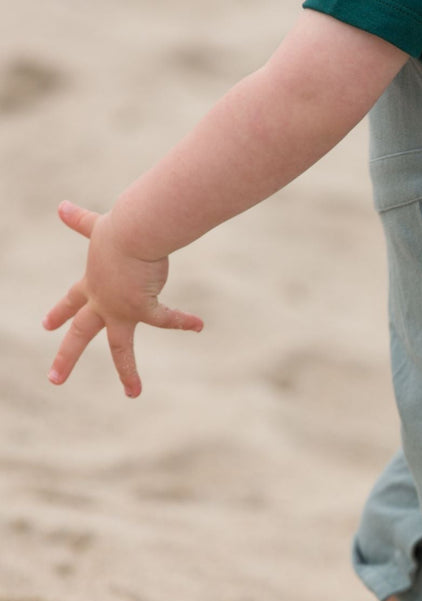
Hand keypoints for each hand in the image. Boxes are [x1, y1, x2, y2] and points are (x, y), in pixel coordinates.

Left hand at [42, 201, 203, 397]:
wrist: (133, 231)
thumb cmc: (121, 227)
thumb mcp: (100, 228)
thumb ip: (82, 221)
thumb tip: (60, 206)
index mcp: (94, 284)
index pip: (72, 300)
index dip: (59, 313)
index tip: (45, 326)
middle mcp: (103, 301)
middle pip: (80, 334)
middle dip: (65, 358)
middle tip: (53, 379)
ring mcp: (120, 309)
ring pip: (120, 348)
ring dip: (127, 374)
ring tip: (133, 395)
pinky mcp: (141, 310)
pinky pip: (166, 321)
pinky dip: (184, 321)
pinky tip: (198, 325)